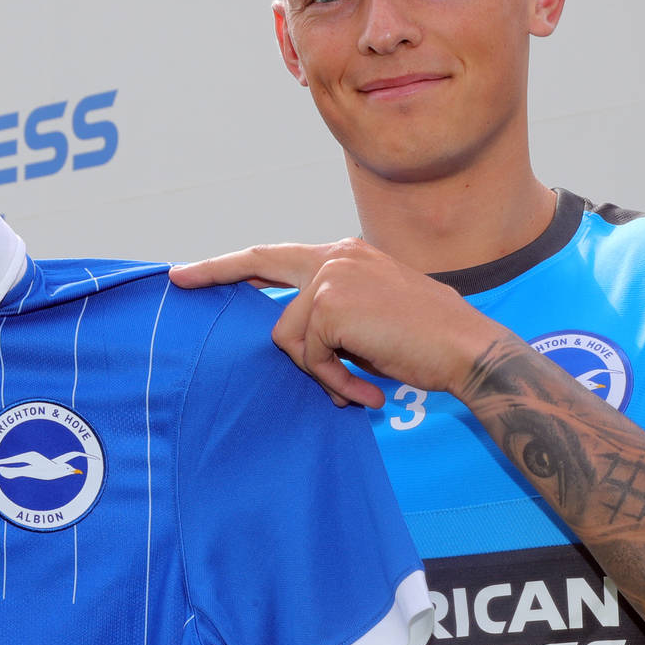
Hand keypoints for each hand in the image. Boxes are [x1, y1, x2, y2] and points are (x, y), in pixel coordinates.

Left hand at [170, 239, 495, 407]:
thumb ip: (331, 319)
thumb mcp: (372, 321)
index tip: (197, 269)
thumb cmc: (428, 344)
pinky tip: (366, 389)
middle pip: (260, 263)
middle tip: (178, 278)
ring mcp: (330, 276)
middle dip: (215, 270)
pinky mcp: (328, 303)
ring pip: (287, 336)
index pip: (280, 256)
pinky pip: (307, 356)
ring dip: (320, 372)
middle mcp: (336, 256)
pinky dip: (333, 380)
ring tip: (359, 388)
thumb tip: (290, 342)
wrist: (466, 349)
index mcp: (347, 255)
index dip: (238, 264)